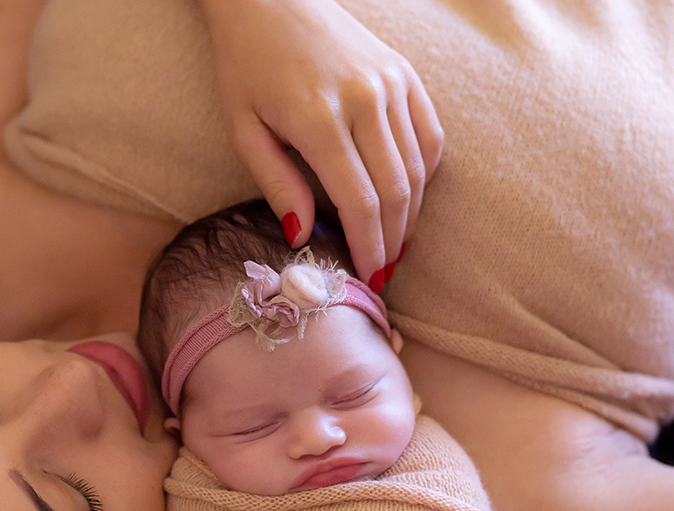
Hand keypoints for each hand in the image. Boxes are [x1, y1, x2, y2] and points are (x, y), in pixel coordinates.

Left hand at [196, 0, 442, 287]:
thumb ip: (277, 184)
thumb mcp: (244, 129)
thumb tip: (302, 237)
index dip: (368, 248)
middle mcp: (364, 100)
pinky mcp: (405, 74)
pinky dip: (424, 175)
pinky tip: (408, 200)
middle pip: (396, 192)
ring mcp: (391, 84)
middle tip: (384, 274)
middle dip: (393, 242)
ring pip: (418, 169)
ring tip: (395, 245)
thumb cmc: (247, 66)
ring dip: (411, 215)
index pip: (360, 202)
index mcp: (319, 118)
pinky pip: (429, 137)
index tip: (368, 280)